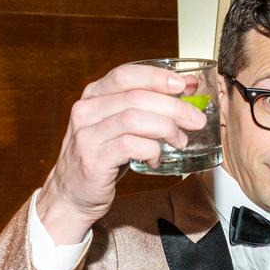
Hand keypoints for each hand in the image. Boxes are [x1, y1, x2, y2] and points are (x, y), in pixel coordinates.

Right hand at [36, 63, 207, 243]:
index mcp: (93, 96)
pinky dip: (151, 150)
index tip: (184, 84)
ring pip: (134, 119)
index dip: (157, 77)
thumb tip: (185, 88)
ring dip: (166, 128)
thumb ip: (146, 109)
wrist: (73, 194)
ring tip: (179, 141)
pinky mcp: (93, 159)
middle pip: (136, 97)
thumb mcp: (120, 127)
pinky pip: (130, 146)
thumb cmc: (104, 158)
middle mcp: (86, 111)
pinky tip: (157, 158)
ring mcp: (87, 134)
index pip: (125, 75)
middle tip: (196, 119)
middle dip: (173, 106)